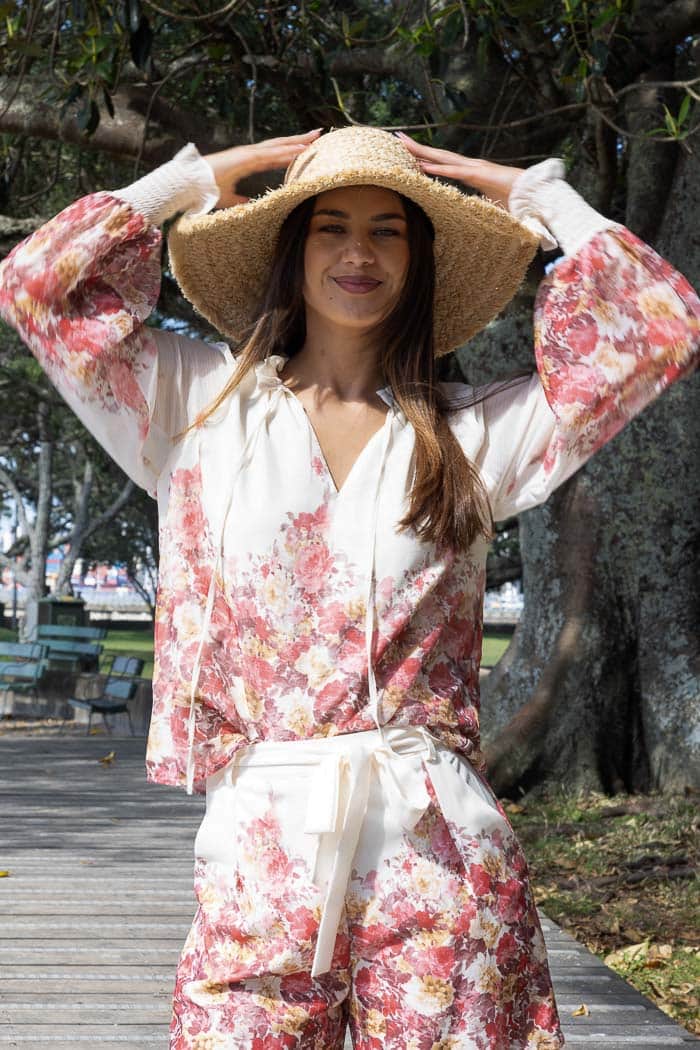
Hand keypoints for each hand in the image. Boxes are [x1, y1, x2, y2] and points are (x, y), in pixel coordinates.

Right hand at [203, 129, 322, 207]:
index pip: (274, 155)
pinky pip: (270, 154)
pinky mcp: (246, 158)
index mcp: (247, 162)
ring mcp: (248, 154)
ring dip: (297, 142)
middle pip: (280, 145)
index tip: (305, 149)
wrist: (192, 184)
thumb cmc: (207, 189)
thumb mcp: (228, 197)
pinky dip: (286, 151)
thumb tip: (249, 203)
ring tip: (315, 137)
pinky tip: (300, 150)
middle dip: (298, 140)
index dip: (289, 152)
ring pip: (278, 146)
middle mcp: (250, 154)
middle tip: (317, 135)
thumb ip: (240, 198)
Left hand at [395, 132, 523, 207]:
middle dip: (417, 147)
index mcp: (470, 173)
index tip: (408, 154)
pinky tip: (423, 166)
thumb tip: (470, 217)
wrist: (535, 196)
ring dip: (422, 152)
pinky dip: (439, 170)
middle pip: (438, 156)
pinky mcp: (480, 175)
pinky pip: (456, 172)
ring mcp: (475, 169)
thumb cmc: (515, 202)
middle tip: (397, 137)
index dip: (425, 159)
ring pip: (443, 159)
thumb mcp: (488, 206)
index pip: (443, 164)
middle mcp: (470, 167)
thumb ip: (477, 207)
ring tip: (403, 144)